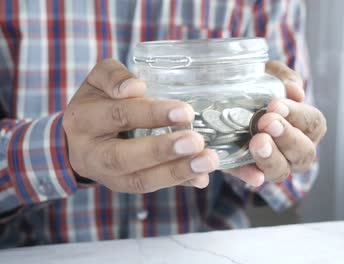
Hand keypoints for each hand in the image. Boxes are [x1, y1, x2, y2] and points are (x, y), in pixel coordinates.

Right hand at [63, 59, 218, 191]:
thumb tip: (137, 87)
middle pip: (125, 156)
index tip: (185, 111)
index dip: (151, 114)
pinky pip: (152, 187)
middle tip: (196, 141)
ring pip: (141, 180)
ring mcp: (107, 176)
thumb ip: (115, 77)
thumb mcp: (97, 81)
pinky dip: (179, 182)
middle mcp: (92, 153)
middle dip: (163, 150)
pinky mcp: (125, 186)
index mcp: (83, 120)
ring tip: (207, 161)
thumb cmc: (96, 103)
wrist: (77, 139)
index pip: (119, 115)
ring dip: (177, 172)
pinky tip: (202, 177)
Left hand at [226, 61, 326, 185]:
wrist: (223, 105)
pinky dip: (252, 177)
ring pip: (282, 171)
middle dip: (286, 137)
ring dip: (272, 158)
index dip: (298, 116)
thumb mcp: (270, 75)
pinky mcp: (251, 172)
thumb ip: (283, 78)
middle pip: (303, 152)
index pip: (313, 123)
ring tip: (257, 142)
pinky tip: (252, 175)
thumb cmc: (258, 88)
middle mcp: (297, 150)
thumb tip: (295, 92)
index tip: (275, 105)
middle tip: (265, 122)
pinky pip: (254, 179)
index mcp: (307, 126)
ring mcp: (276, 165)